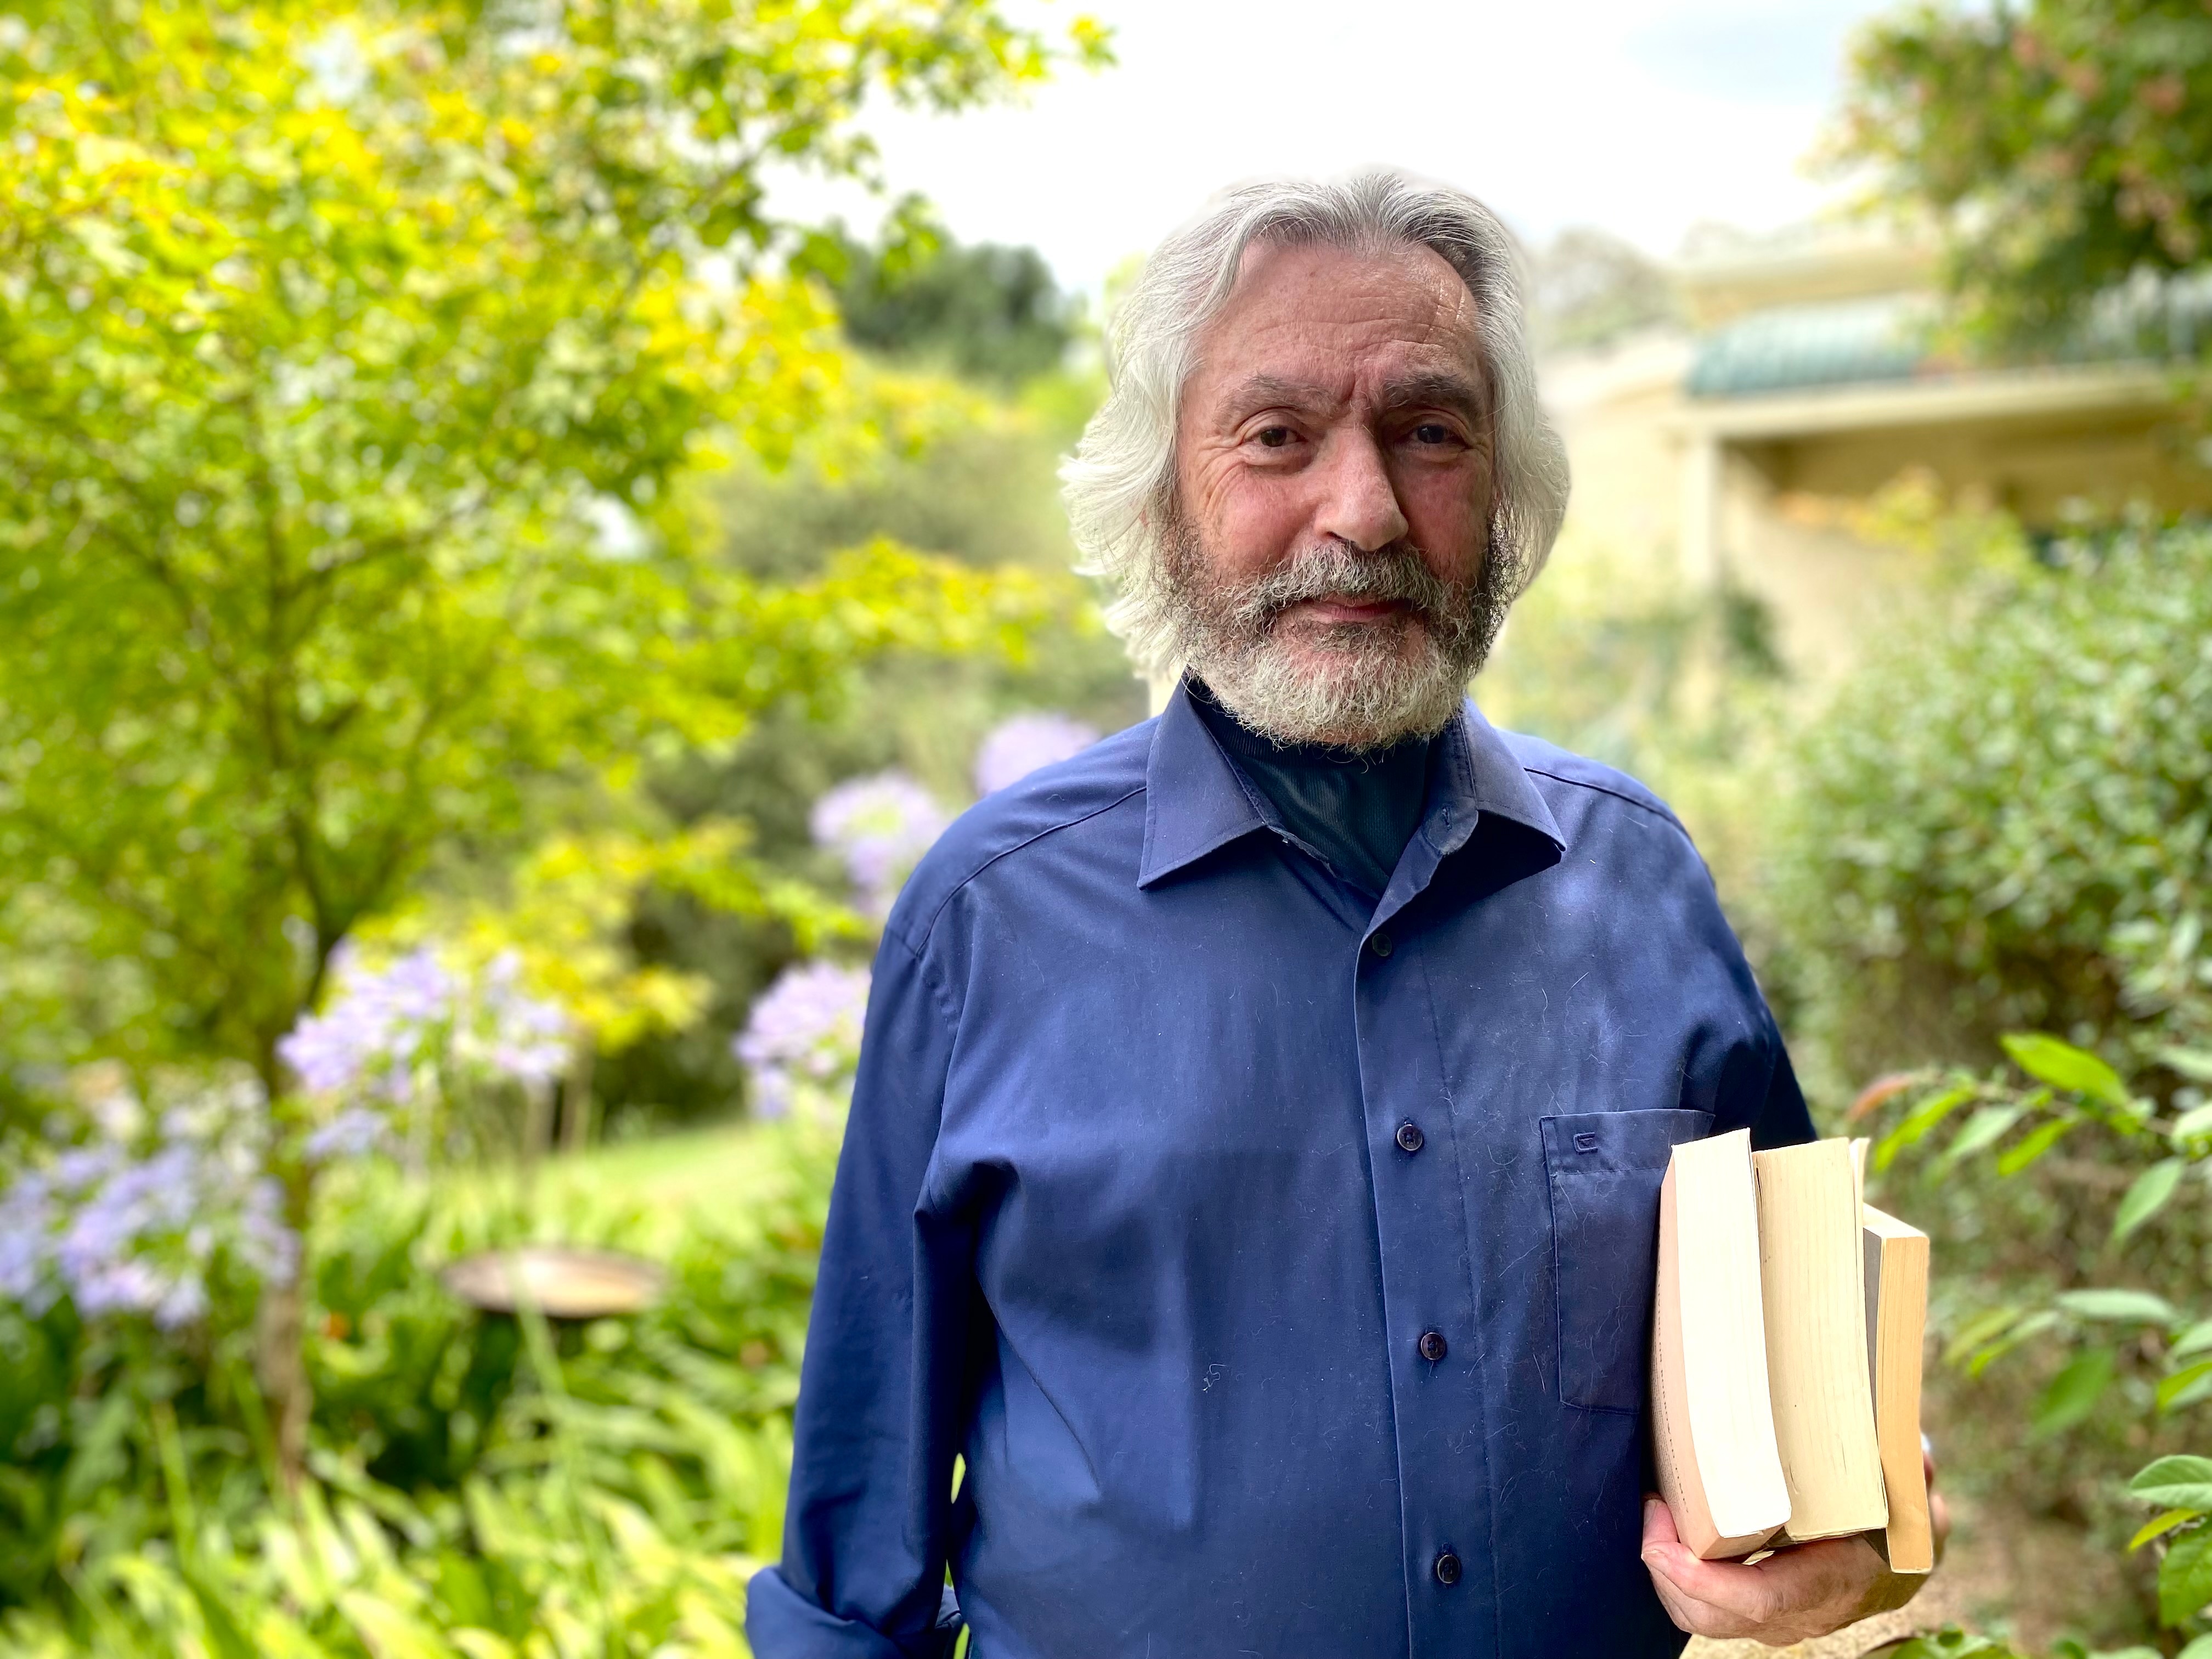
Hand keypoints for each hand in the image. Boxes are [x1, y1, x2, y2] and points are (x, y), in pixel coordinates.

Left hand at [1640, 1444, 1949, 1642]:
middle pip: (1714, 1616)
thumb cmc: (1897, 1522)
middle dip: (1668, 1571)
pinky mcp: (1754, 1612)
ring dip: (1666, 1573)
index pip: (1761, 1599)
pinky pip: (1704, 1608)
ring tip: (1656, 1513)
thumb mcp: (1910, 1493)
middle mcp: (1797, 1613)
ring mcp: (1774, 1618)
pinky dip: (1676, 1575)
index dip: (1706, 1580)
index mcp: (1832, 1583)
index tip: (1664, 1544)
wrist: (1902, 1567)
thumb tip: (1912, 1452)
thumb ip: (1910, 1470)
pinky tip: (1669, 1528)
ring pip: (1702, 1617)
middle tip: (1653, 1509)